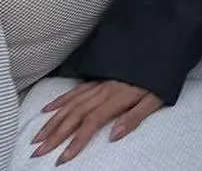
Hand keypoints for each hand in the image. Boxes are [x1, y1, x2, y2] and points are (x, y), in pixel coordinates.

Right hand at [33, 80, 163, 162]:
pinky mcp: (99, 77)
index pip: (92, 121)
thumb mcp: (156, 98)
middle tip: (39, 151)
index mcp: (118, 97)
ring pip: (72, 103)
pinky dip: (61, 99)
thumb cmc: (160, 76)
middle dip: (56, 134)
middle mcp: (104, 89)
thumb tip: (113, 136)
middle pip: (76, 114)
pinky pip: (76, 89)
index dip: (76, 140)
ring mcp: (100, 82)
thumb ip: (134, 117)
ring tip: (38, 137)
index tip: (62, 157)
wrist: (161, 46)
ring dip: (53, 120)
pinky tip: (48, 109)